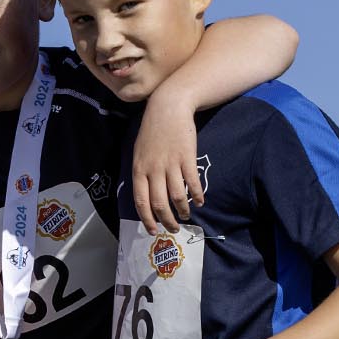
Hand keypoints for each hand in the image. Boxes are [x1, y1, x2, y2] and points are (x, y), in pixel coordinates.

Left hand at [130, 89, 202, 234]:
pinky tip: (199, 202)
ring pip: (177, 197)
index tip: (154, 230)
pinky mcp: (187, 158)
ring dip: (183, 211)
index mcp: (139, 169)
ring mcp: (171, 164)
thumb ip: (142, 173)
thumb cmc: (152, 130)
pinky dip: (197, 196)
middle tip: (173, 229)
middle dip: (167, 221)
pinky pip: (192, 184)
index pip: (141, 202)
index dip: (147, 219)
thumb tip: (146, 196)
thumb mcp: (139, 152)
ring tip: (187, 216)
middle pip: (160, 204)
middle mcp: (154, 170)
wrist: (168, 107)